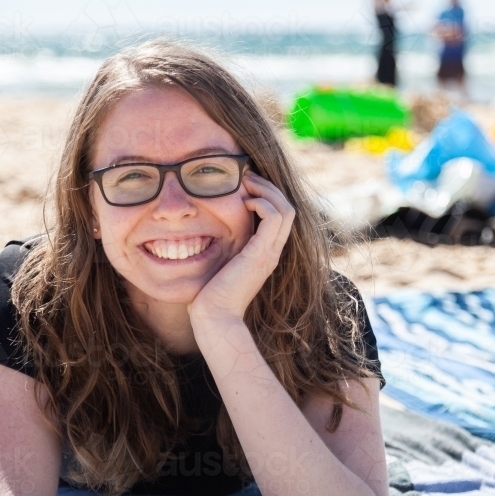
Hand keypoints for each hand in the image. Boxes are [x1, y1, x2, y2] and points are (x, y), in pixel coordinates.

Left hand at [188, 170, 294, 323]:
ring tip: (245, 184)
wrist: (215, 317)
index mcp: (265, 253)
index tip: (244, 185)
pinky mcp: (261, 253)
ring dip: (266, 190)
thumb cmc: (210, 295)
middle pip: (287, 207)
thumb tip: (207, 230)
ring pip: (285, 208)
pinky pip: (274, 217)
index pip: (279, 215)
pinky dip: (261, 203)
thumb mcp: (219, 263)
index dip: (266, 195)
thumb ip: (222, 247)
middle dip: (267, 187)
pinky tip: (242, 202)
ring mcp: (269, 252)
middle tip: (246, 177)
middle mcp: (272, 251)